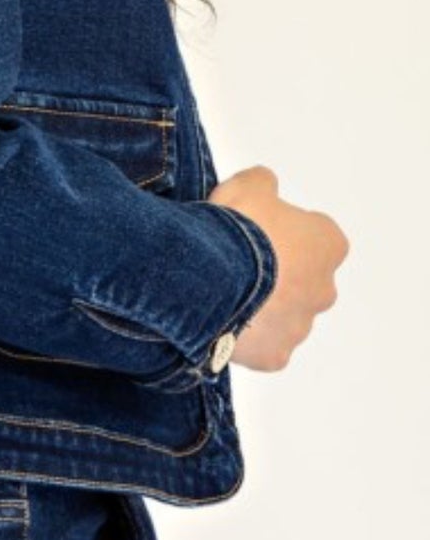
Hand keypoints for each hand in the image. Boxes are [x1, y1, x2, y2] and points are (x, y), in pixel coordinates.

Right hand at [206, 165, 349, 371]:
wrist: (211, 278)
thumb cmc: (239, 227)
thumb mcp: (247, 184)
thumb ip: (262, 183)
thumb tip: (264, 185)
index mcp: (328, 245)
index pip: (315, 236)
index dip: (282, 231)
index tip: (255, 229)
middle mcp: (325, 289)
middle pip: (303, 281)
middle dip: (276, 275)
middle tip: (237, 263)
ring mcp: (301, 327)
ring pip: (282, 316)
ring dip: (261, 306)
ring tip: (221, 295)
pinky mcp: (276, 356)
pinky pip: (262, 347)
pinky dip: (246, 338)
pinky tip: (220, 323)